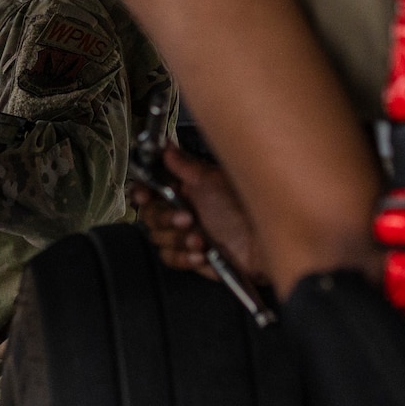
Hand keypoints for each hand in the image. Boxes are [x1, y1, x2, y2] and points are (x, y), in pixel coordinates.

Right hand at [130, 146, 259, 279]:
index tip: (143, 194)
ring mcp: (186, 234)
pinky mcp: (191, 256)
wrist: (262, 246)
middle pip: (149, 214)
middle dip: (166, 218)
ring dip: (179, 239)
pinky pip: (170, 258)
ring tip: (201, 237)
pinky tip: (202, 252)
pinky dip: (185, 256)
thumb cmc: (245, 211)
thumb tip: (167, 147)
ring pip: (158, 238)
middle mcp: (183, 209)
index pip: (150, 188)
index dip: (142, 192)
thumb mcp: (212, 181)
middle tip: (186, 218)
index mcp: (186, 188)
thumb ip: (184, 164)